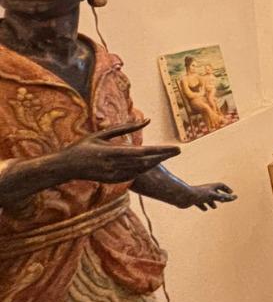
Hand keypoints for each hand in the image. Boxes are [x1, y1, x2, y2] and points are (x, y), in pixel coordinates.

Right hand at [52, 120, 179, 183]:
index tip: (176, 148)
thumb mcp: (102, 134)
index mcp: (114, 152)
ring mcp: (114, 175)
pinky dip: (142, 170)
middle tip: (178, 151)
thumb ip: (125, 128)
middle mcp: (116, 165)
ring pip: (141, 170)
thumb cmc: (83, 146)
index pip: (145, 152)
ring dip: (155, 163)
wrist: (65, 166)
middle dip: (163, 157)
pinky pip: (132, 175)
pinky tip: (150, 165)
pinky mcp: (112, 181)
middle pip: (146, 162)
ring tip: (166, 156)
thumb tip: (146, 120)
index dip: (162, 151)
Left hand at [179, 182, 236, 210]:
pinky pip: (200, 203)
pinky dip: (203, 206)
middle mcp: (205, 190)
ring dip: (212, 202)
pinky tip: (205, 209)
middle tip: (224, 201)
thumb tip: (235, 197)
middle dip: (220, 196)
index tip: (231, 194)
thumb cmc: (198, 195)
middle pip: (215, 192)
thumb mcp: (213, 196)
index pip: (221, 186)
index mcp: (210, 187)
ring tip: (214, 207)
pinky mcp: (193, 200)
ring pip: (207, 198)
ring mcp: (199, 195)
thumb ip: (224, 197)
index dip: (226, 190)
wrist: (182, 196)